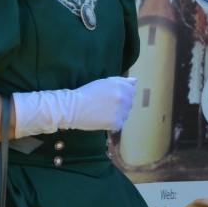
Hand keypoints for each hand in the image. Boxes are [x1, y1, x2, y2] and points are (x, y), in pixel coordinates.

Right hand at [16, 76, 136, 134]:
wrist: (72, 108)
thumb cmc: (86, 93)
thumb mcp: (104, 82)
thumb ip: (121, 81)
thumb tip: (135, 81)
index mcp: (121, 86)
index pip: (131, 91)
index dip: (122, 94)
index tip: (111, 97)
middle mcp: (124, 97)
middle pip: (129, 103)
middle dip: (120, 105)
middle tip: (104, 105)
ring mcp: (121, 111)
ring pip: (125, 114)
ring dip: (117, 114)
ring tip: (102, 112)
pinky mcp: (116, 123)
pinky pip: (119, 125)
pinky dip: (112, 124)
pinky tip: (101, 120)